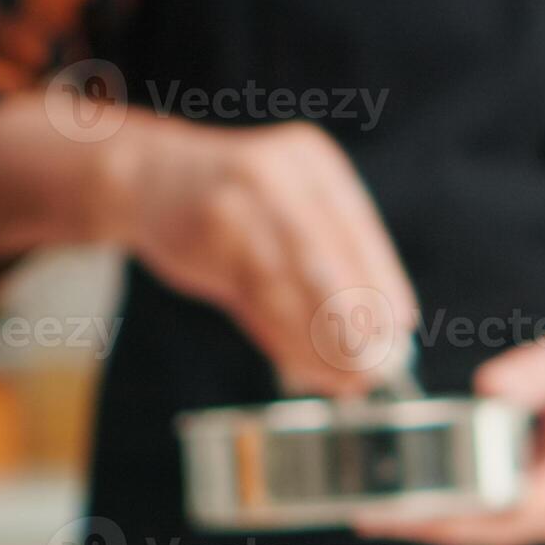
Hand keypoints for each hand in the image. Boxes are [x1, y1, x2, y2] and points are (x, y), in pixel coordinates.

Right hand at [106, 118, 416, 395]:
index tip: (400, 328)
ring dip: (319, 342)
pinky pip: (255, 298)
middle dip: (357, 321)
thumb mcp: (288, 214)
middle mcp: (280, 173)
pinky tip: (302, 367)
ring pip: (288, 285)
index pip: (360, 232)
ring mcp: (237, 198)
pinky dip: (284, 338)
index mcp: (315, 164)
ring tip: (345, 380)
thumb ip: (330, 266)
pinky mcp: (205, 231)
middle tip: (376, 366)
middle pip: (328, 258)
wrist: (144, 174)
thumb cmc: (236, 208)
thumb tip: (382, 335)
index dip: (383, 283)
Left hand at [355, 325, 544, 544]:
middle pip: (476, 532)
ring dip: (432, 519)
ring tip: (375, 505)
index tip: (394, 511)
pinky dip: (453, 505)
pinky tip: (417, 488)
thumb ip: (536, 375)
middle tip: (364, 512)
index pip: (492, 516)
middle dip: (420, 524)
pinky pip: (489, 514)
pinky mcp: (540, 504)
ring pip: (480, 528)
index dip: (440, 516)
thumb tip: (488, 389)